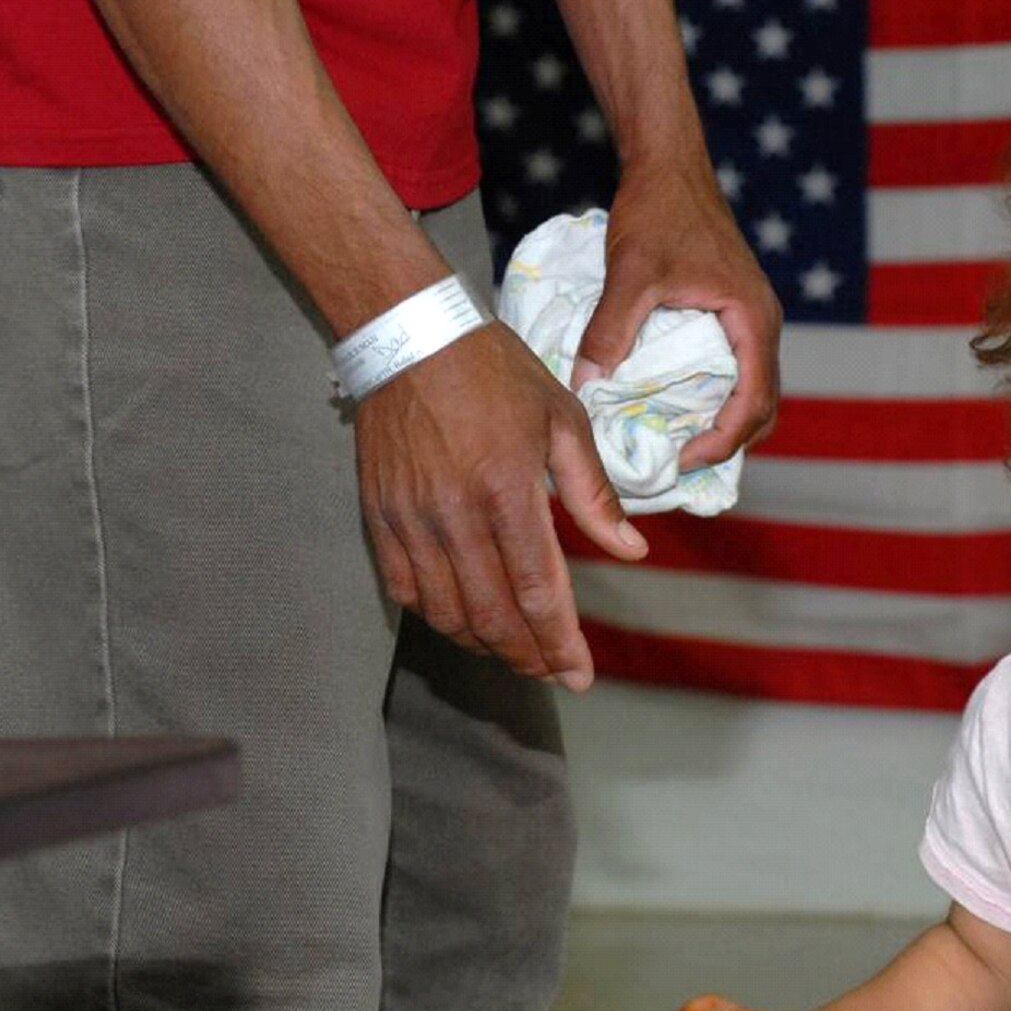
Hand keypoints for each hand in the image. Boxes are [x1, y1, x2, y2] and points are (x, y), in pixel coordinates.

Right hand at [354, 322, 647, 688]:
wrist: (408, 334)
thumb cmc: (495, 371)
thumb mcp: (562, 420)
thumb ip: (594, 493)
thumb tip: (631, 549)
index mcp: (506, 489)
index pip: (536, 591)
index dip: (559, 643)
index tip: (580, 676)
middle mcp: (454, 514)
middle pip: (492, 616)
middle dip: (527, 656)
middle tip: (553, 672)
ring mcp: (410, 520)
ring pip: (448, 613)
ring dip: (486, 644)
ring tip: (517, 650)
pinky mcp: (379, 517)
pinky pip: (406, 591)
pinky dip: (439, 617)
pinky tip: (466, 619)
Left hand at [570, 160, 781, 471]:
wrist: (669, 164)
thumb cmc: (658, 210)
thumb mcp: (631, 273)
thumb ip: (611, 330)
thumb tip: (586, 384)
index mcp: (753, 320)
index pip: (754, 403)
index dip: (722, 442)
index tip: (682, 461)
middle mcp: (762, 324)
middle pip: (762, 408)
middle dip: (727, 444)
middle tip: (678, 465)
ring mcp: (751, 319)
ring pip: (752, 392)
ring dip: (723, 424)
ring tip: (677, 444)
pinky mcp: (734, 313)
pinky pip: (736, 371)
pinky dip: (716, 399)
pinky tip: (676, 407)